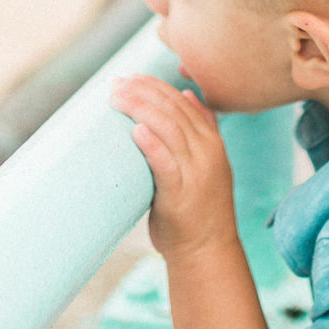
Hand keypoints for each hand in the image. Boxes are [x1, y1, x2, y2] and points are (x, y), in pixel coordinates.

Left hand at [110, 75, 237, 256]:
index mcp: (212, 142)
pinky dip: (151, 144)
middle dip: (142, 92)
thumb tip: (188, 94)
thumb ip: (201, 131)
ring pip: (169, 130)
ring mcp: (197, 172)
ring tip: (116, 99)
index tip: (129, 77)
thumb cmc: (198, 208)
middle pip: (173, 110)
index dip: (154, 86)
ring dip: (140, 109)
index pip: (183, 102)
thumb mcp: (206, 164)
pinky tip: (135, 131)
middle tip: (115, 84)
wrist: (206, 250)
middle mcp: (208, 152)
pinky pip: (166, 163)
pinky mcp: (181, 193)